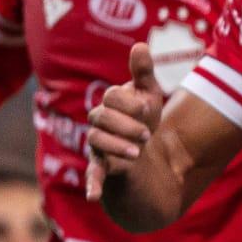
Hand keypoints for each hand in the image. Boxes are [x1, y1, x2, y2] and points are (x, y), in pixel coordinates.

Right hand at [86, 43, 163, 200]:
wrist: (146, 153)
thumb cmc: (144, 118)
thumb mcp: (149, 95)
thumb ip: (144, 73)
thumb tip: (141, 44)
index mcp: (110, 104)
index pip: (112, 97)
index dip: (130, 102)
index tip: (148, 108)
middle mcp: (99, 124)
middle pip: (101, 118)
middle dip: (125, 124)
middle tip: (146, 134)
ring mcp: (98, 146)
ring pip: (97, 143)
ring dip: (117, 146)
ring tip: (138, 152)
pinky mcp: (103, 168)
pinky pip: (92, 175)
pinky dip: (92, 185)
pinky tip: (92, 196)